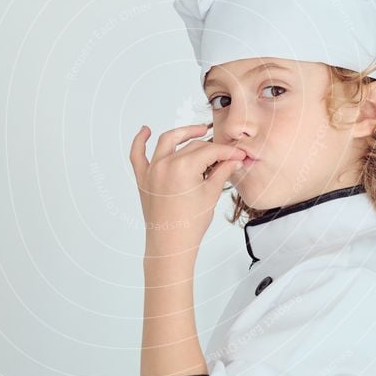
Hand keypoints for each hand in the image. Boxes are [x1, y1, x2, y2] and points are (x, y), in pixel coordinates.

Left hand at [129, 123, 246, 259]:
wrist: (170, 244)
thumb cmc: (189, 224)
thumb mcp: (211, 194)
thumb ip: (222, 172)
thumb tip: (234, 160)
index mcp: (183, 167)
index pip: (210, 150)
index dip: (227, 151)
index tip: (238, 153)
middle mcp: (165, 164)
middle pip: (192, 146)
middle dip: (211, 148)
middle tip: (225, 153)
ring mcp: (151, 170)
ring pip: (167, 141)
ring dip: (183, 133)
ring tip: (198, 131)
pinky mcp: (142, 178)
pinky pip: (137, 155)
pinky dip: (139, 141)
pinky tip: (145, 130)